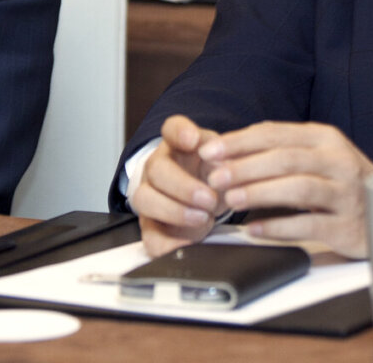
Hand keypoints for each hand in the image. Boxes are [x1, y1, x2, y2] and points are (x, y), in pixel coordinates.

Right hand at [131, 115, 225, 256]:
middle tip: (209, 198)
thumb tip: (228, 167)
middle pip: (156, 168)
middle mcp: (159, 166)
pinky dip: (167, 243)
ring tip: (202, 218)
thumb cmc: (213, 175)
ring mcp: (150, 195)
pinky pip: (149, 236)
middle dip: (183, 186)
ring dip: (174, 211)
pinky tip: (188, 243)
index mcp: (179, 144)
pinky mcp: (151, 226)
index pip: (172, 128)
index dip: (180, 132)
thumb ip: (228, 161)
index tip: (193, 140)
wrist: (206, 198)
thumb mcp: (225, 161)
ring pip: (144, 199)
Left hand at [199, 121, 372, 258]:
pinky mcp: (349, 226)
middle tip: (214, 177)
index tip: (209, 151)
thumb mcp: (316, 155)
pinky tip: (254, 229)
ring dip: (260, 193)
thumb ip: (279, 149)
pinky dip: (278, 227)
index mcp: (325, 138)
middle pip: (285, 159)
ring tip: (231, 200)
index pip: (275, 134)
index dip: (239, 141)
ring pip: (298, 188)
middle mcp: (338, 161)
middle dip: (245, 167)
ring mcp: (346, 193)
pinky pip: (309, 224)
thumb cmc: (339, 181)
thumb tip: (226, 149)